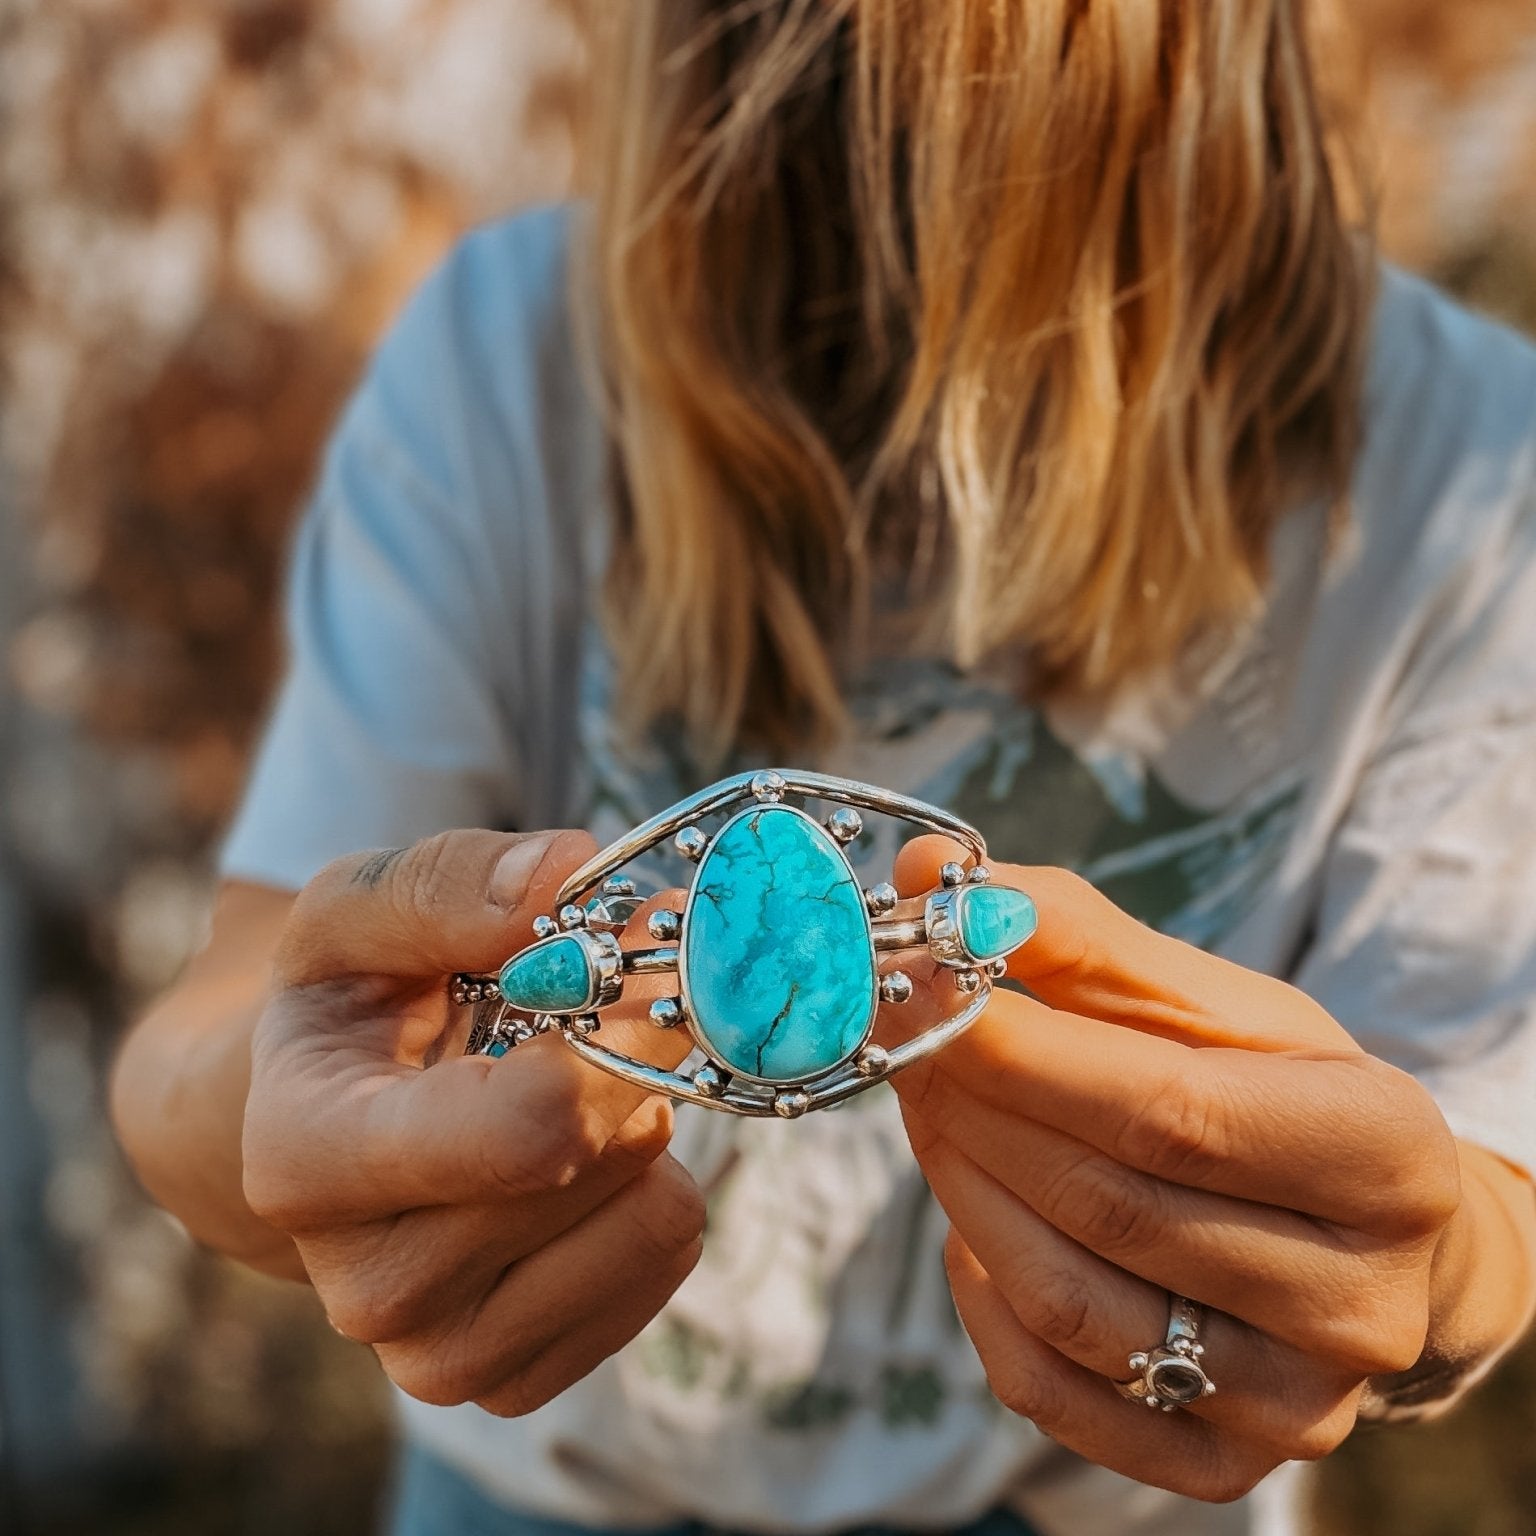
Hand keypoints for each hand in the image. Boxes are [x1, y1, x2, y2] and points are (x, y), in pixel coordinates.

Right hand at [242, 829, 702, 1416]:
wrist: (326, 1124)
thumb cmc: (348, 1005)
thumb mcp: (356, 909)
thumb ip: (444, 881)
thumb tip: (564, 872)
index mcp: (309, 1155)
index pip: (526, 1130)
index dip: (613, 1038)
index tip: (630, 960)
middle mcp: (365, 1283)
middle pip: (600, 1158)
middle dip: (626, 1058)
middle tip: (598, 1010)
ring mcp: (438, 1354)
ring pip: (654, 1217)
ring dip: (640, 1124)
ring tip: (563, 1088)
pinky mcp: (514, 1380)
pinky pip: (667, 1263)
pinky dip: (648, 1189)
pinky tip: (576, 1162)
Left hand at [879, 837, 1462, 1502]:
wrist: (1352, 1232)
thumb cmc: (1276, 1093)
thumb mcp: (1212, 1002)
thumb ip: (1076, 939)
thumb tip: (934, 886)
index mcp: (1387, 1159)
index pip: (1169, 1112)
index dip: (1023, 1050)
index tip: (920, 982)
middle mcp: (1361, 1305)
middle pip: (1107, 1203)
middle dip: (972, 1101)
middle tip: (895, 1026)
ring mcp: (1291, 1404)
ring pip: (1065, 1300)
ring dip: (960, 1183)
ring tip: (924, 1100)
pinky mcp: (1217, 1464)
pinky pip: (1049, 1389)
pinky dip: (980, 1294)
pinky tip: (972, 1216)